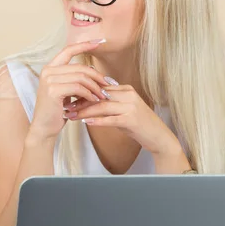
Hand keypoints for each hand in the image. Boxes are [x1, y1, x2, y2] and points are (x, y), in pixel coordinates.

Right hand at [28, 39, 109, 142]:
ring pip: (81, 77)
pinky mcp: (53, 90)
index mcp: (50, 68)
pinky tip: (94, 100)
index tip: (100, 41)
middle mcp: (48, 71)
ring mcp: (49, 80)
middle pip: (80, 67)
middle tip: (108, 85)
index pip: (68, 50)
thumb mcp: (66, 91)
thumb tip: (96, 74)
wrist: (44, 128)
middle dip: (97, 76)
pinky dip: (89, 94)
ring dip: (95, 87)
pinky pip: (78, 87)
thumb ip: (75, 79)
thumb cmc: (57, 111)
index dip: (84, 45)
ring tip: (103, 96)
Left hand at [66, 83, 182, 156]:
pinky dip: (97, 121)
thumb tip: (86, 102)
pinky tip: (85, 123)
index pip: (99, 88)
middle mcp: (128, 94)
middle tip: (65, 107)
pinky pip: (110, 119)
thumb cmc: (138, 125)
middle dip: (80, 101)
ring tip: (71, 116)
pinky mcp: (132, 119)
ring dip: (84, 112)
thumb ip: (108, 104)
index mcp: (125, 89)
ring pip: (102, 106)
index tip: (67, 98)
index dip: (82, 93)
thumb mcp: (122, 110)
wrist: (159, 137)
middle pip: (98, 95)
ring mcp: (131, 106)